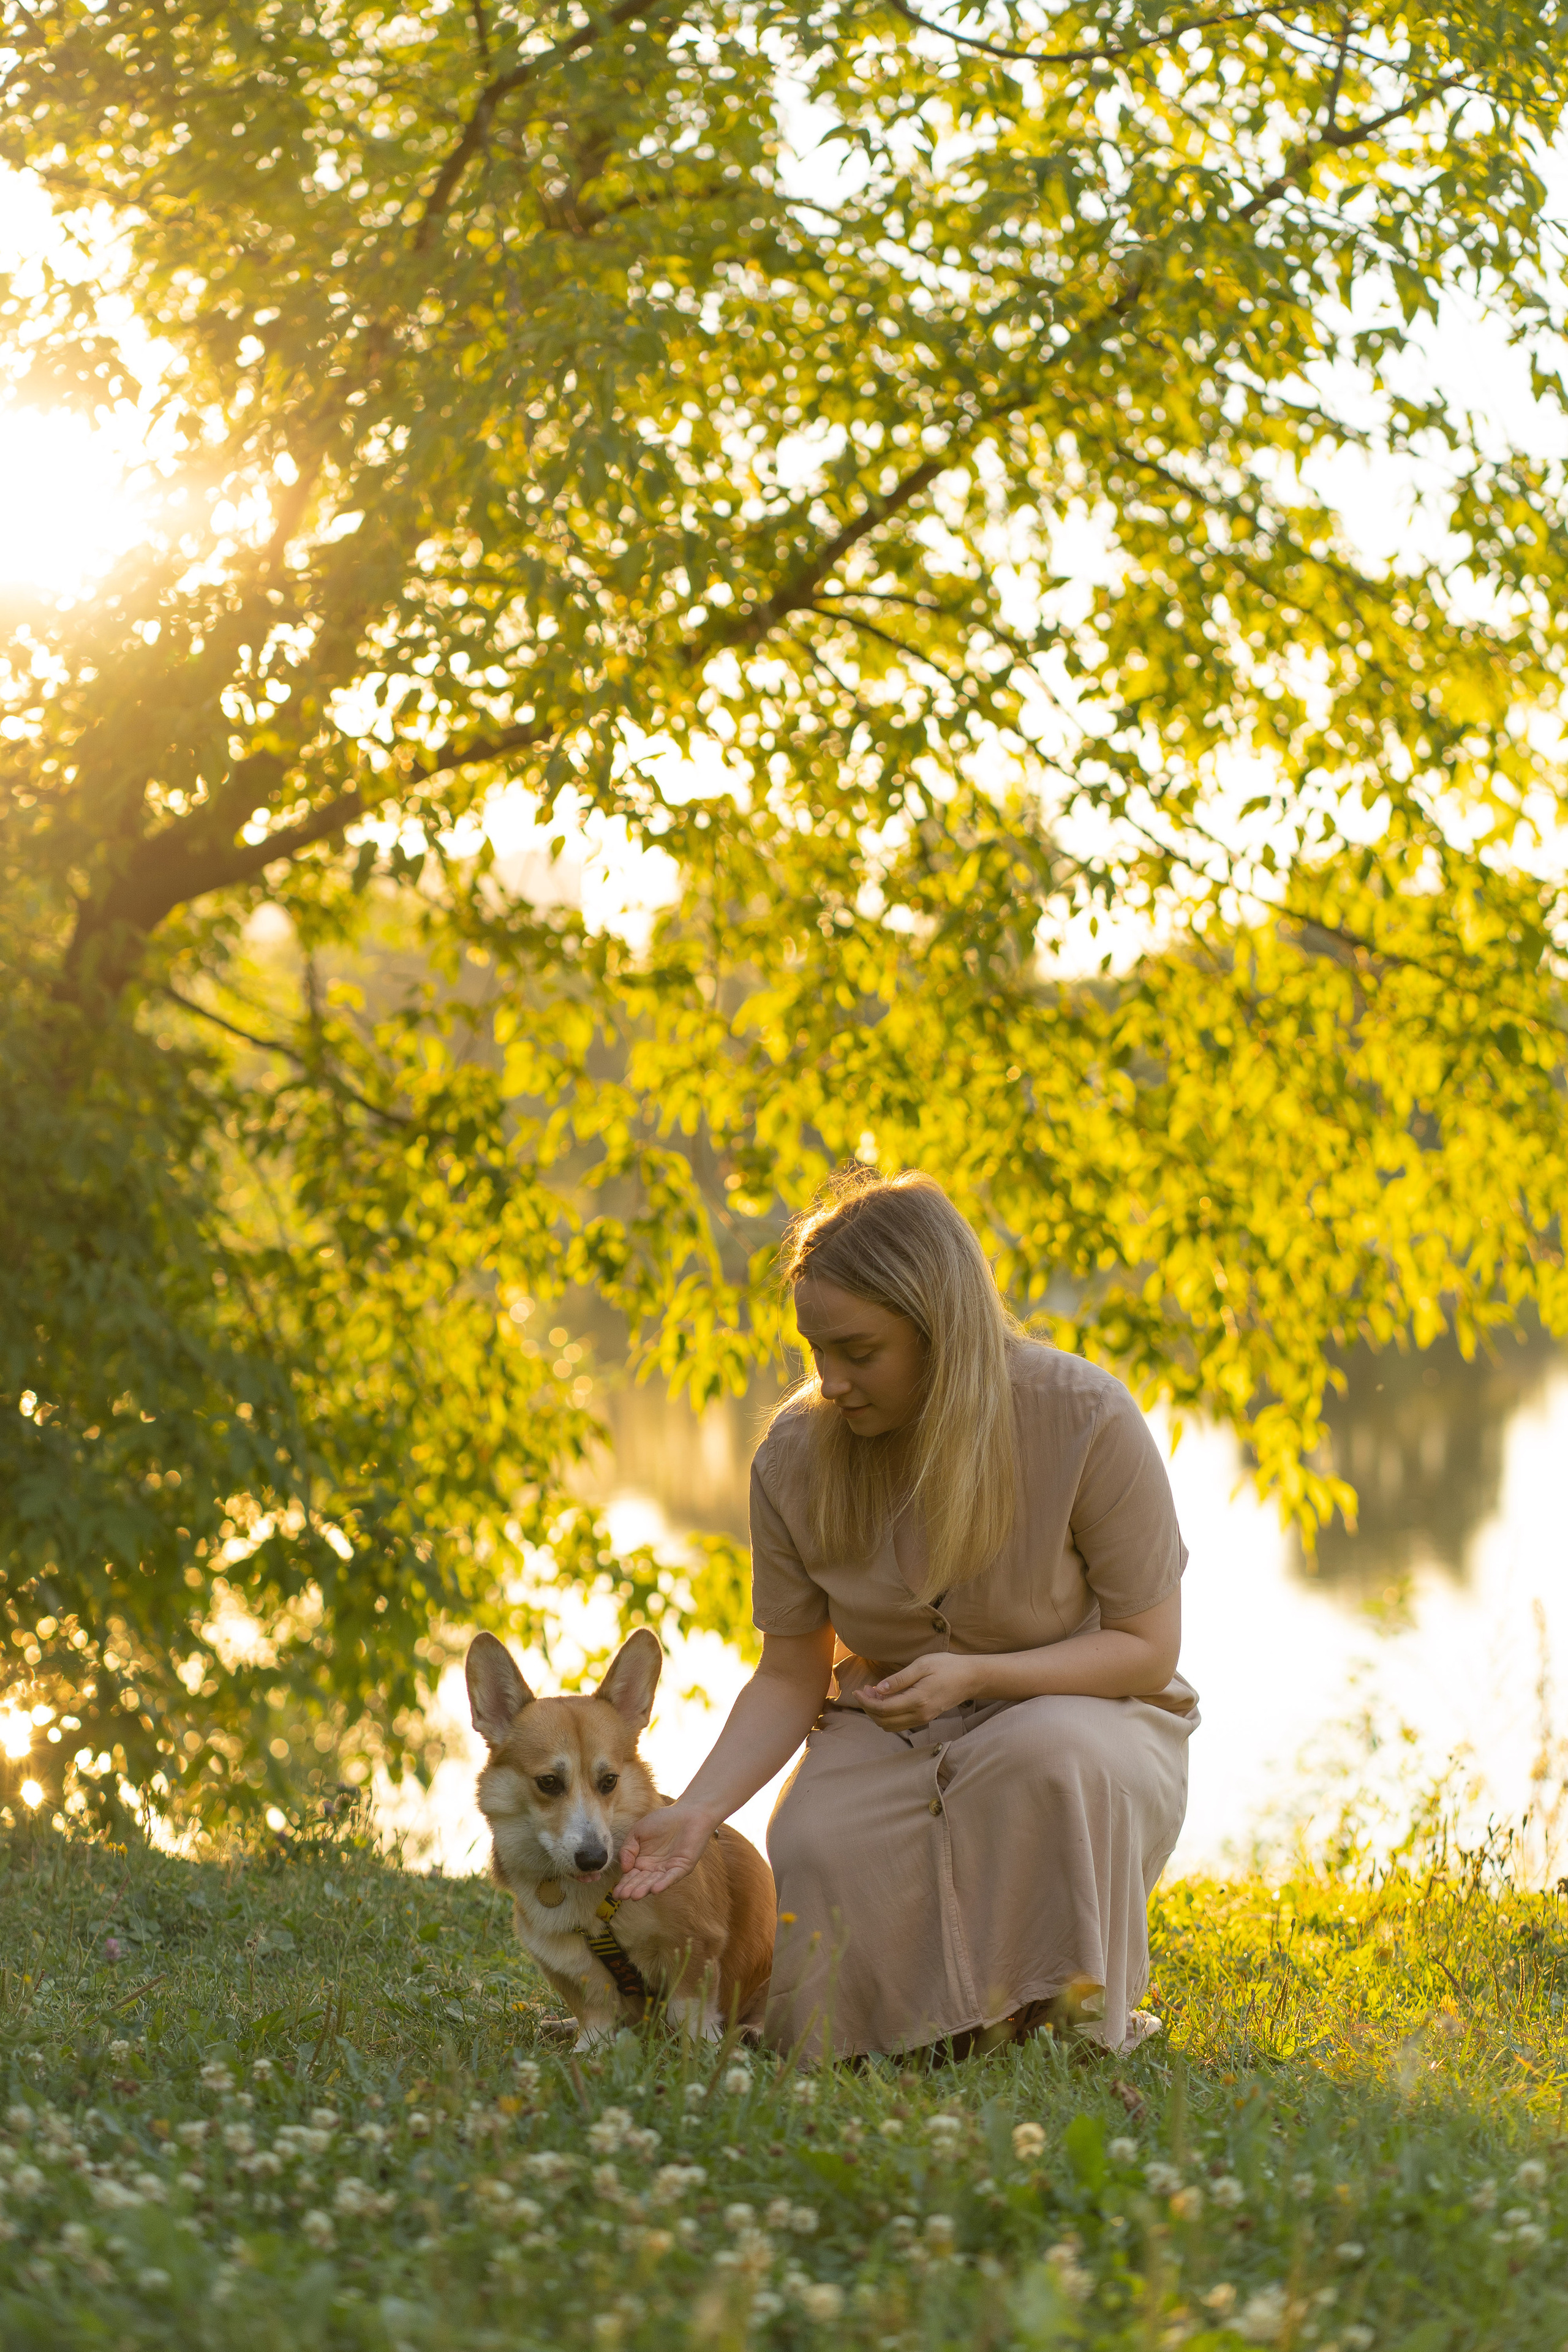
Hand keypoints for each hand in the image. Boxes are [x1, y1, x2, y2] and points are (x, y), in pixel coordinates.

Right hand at [615, 1801, 720, 1899]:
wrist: (687, 1812)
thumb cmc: (662, 1821)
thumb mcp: (637, 1832)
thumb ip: (627, 1849)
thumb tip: (624, 1869)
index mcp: (642, 1862)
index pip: (631, 1877)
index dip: (624, 1885)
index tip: (616, 1894)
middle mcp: (654, 1869)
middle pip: (642, 1881)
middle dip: (632, 1889)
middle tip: (623, 1896)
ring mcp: (668, 1869)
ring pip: (655, 1881)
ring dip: (646, 1889)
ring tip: (636, 1895)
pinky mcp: (682, 1867)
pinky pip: (672, 1877)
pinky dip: (664, 1883)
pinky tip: (655, 1889)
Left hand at [856, 1651, 979, 1729]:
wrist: (970, 1678)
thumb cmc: (947, 1666)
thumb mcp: (922, 1665)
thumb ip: (899, 1679)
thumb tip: (878, 1689)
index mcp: (918, 1700)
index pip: (884, 1709)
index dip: (866, 1702)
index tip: (857, 1690)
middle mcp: (920, 1714)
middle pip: (884, 1721)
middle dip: (869, 1708)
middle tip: (864, 1690)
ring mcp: (923, 1719)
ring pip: (890, 1726)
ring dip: (877, 1713)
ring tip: (873, 1693)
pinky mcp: (925, 1718)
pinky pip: (899, 1723)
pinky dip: (887, 1715)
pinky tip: (886, 1699)